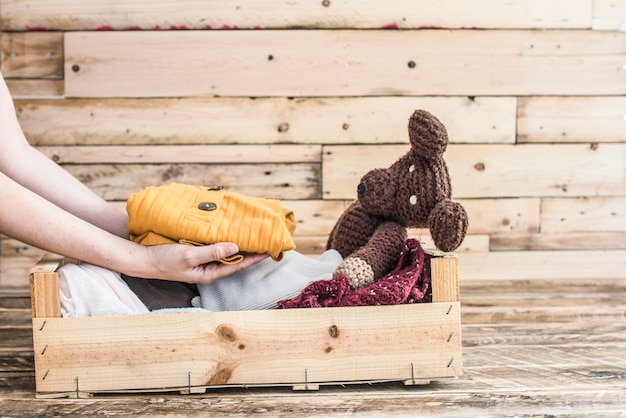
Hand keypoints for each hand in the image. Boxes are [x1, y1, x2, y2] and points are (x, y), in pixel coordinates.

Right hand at [143, 242, 268, 283]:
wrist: (144, 259)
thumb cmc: (165, 260)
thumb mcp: (189, 255)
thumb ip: (212, 252)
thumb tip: (235, 248)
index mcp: (209, 273)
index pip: (238, 265)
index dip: (254, 257)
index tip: (269, 250)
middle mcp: (209, 269)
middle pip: (234, 260)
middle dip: (250, 251)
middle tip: (266, 241)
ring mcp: (203, 262)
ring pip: (226, 253)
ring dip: (239, 245)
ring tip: (253, 237)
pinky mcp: (196, 254)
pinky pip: (215, 248)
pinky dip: (224, 241)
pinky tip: (230, 234)